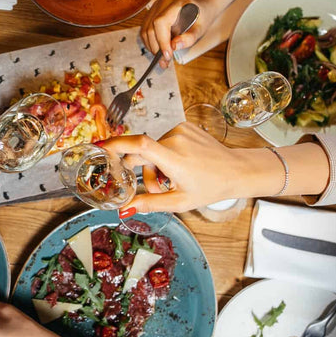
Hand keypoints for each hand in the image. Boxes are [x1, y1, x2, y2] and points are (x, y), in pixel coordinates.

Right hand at [100, 124, 250, 211]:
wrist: (236, 170)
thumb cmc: (210, 187)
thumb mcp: (179, 202)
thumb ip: (150, 203)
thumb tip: (125, 209)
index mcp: (175, 158)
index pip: (139, 145)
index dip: (117, 144)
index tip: (100, 147)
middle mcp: (176, 139)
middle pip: (143, 154)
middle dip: (144, 172)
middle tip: (159, 188)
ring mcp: (181, 130)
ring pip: (153, 149)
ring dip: (156, 166)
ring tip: (173, 179)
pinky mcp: (184, 126)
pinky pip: (163, 141)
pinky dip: (165, 155)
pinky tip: (180, 166)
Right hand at [141, 0, 211, 66]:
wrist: (199, 8)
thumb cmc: (201, 18)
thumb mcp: (201, 29)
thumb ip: (189, 38)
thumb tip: (174, 46)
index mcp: (177, 2)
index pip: (161, 22)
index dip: (162, 40)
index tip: (167, 55)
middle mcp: (163, 2)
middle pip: (151, 27)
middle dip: (156, 47)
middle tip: (165, 60)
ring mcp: (155, 6)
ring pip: (145, 30)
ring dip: (151, 47)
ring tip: (162, 56)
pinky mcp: (151, 13)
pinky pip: (144, 30)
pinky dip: (150, 43)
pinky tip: (159, 49)